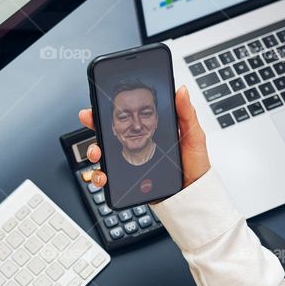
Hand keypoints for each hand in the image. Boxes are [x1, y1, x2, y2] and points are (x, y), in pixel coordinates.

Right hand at [78, 85, 210, 190]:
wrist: (193, 194)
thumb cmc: (194, 165)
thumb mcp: (194, 136)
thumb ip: (187, 113)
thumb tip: (182, 90)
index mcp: (149, 131)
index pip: (125, 116)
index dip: (108, 109)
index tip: (97, 104)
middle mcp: (136, 145)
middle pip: (108, 133)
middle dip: (93, 125)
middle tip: (90, 121)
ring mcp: (130, 162)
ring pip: (103, 155)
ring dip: (94, 151)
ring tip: (98, 154)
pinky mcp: (128, 180)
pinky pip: (108, 177)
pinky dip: (100, 176)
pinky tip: (103, 176)